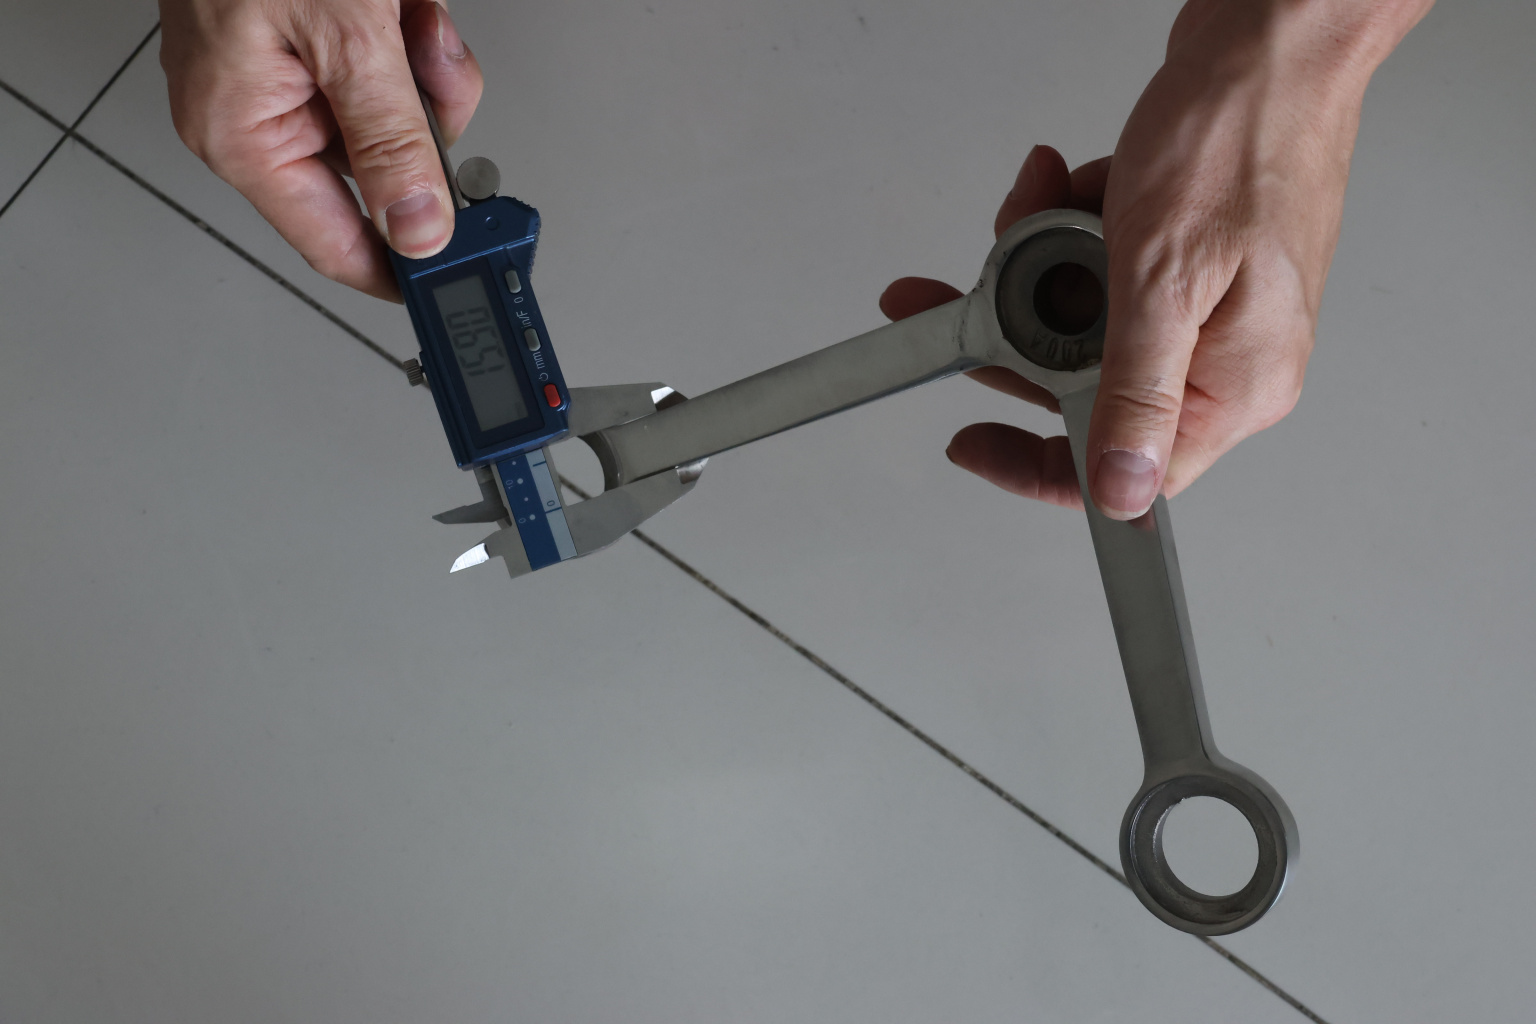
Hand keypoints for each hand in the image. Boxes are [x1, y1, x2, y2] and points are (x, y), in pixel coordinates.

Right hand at [159, 0, 483, 300]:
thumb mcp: (348, 36)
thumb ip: (392, 140)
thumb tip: (420, 229)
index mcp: (244, 134)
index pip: (334, 245)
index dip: (402, 270)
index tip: (459, 284)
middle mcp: (257, 114)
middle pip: (382, 172)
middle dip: (424, 121)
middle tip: (427, 69)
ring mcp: (285, 75)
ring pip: (398, 116)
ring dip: (423, 65)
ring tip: (404, 14)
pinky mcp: (312, 39)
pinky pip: (387, 67)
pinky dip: (409, 34)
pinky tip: (401, 3)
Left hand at [882, 0, 1431, 517]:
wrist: (1275, 37)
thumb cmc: (1242, 136)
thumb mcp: (1164, 278)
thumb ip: (1134, 394)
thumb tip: (1121, 493)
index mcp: (1235, 386)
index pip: (1126, 471)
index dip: (1036, 462)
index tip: (972, 440)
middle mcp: (1226, 360)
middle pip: (1084, 386)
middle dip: (1018, 322)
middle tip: (969, 288)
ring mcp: (1208, 310)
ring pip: (1081, 319)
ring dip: (1043, 255)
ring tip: (1042, 198)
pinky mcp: (1190, 264)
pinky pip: (1102, 270)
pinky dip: (1073, 224)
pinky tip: (1073, 181)